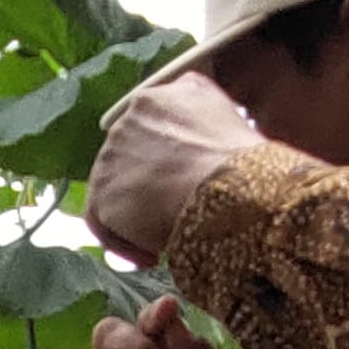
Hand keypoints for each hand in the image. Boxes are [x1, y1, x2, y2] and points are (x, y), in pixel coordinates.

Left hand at [85, 71, 261, 265]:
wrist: (227, 189)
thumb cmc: (247, 167)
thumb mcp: (237, 125)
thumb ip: (211, 127)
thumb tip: (204, 151)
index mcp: (172, 92)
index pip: (159, 125)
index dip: (171, 159)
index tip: (187, 183)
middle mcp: (134, 113)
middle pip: (135, 155)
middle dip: (154, 186)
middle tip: (178, 213)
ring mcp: (112, 150)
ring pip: (117, 186)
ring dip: (139, 215)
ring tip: (168, 240)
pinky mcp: (101, 188)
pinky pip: (102, 219)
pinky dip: (124, 242)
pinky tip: (152, 256)